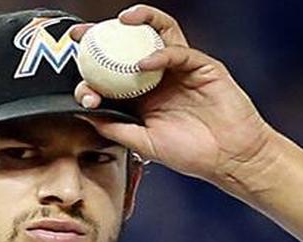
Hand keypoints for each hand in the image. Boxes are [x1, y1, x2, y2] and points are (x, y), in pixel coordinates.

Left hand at [70, 5, 276, 189]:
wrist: (230, 159)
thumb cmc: (191, 154)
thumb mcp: (144, 144)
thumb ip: (116, 128)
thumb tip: (83, 113)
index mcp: (142, 93)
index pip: (112, 69)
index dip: (92, 63)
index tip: (73, 63)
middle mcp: (159, 75)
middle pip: (130, 44)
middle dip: (105, 34)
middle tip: (82, 34)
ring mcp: (181, 68)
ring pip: (159, 33)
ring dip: (140, 21)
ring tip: (120, 21)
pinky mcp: (203, 66)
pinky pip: (180, 52)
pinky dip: (161, 54)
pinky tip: (144, 63)